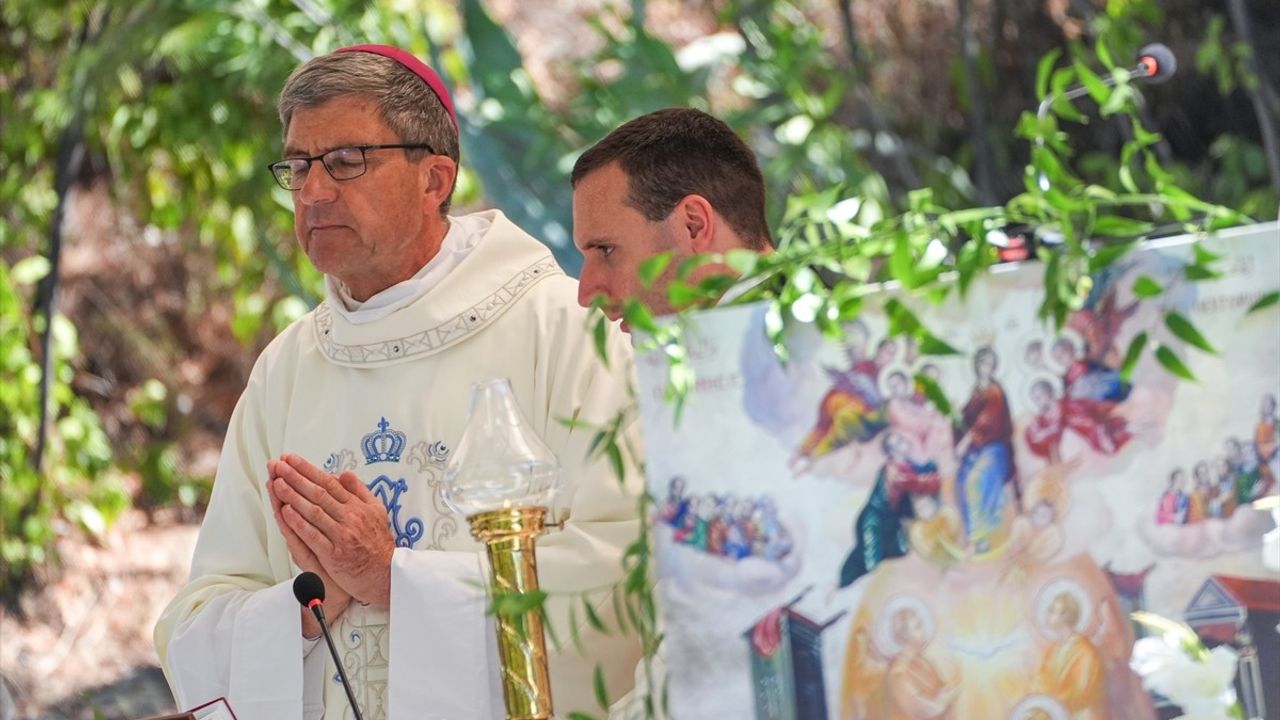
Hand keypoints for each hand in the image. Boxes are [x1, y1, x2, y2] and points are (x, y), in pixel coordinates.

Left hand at [269, 453, 395, 607]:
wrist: (386, 573)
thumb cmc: (379, 543)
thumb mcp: (377, 510)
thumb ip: (360, 491)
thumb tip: (344, 474)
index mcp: (357, 506)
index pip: (329, 483)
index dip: (308, 470)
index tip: (292, 459)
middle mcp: (350, 518)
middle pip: (319, 493)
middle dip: (296, 478)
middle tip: (278, 465)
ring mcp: (342, 536)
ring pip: (314, 512)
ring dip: (293, 496)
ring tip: (277, 483)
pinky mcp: (334, 555)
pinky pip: (314, 536)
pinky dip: (299, 523)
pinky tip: (286, 512)